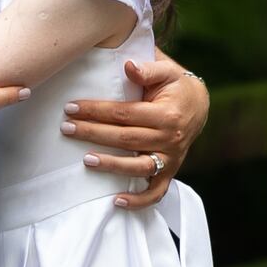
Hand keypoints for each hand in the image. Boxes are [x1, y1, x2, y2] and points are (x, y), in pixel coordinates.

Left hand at [60, 57, 208, 207]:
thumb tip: (128, 65)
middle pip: (126, 139)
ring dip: (111, 165)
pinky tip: (116, 201)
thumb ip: (148, 68)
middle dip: (93, 133)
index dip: (96, 111)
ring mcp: (171, 158)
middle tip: (67, 128)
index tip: (71, 107)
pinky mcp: (170, 171)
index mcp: (166, 114)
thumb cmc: (176, 84)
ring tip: (86, 160)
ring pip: (138, 167)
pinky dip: (139, 200)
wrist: (200, 104)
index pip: (124, 113)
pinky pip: (156, 192)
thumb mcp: (167, 70)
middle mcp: (169, 138)